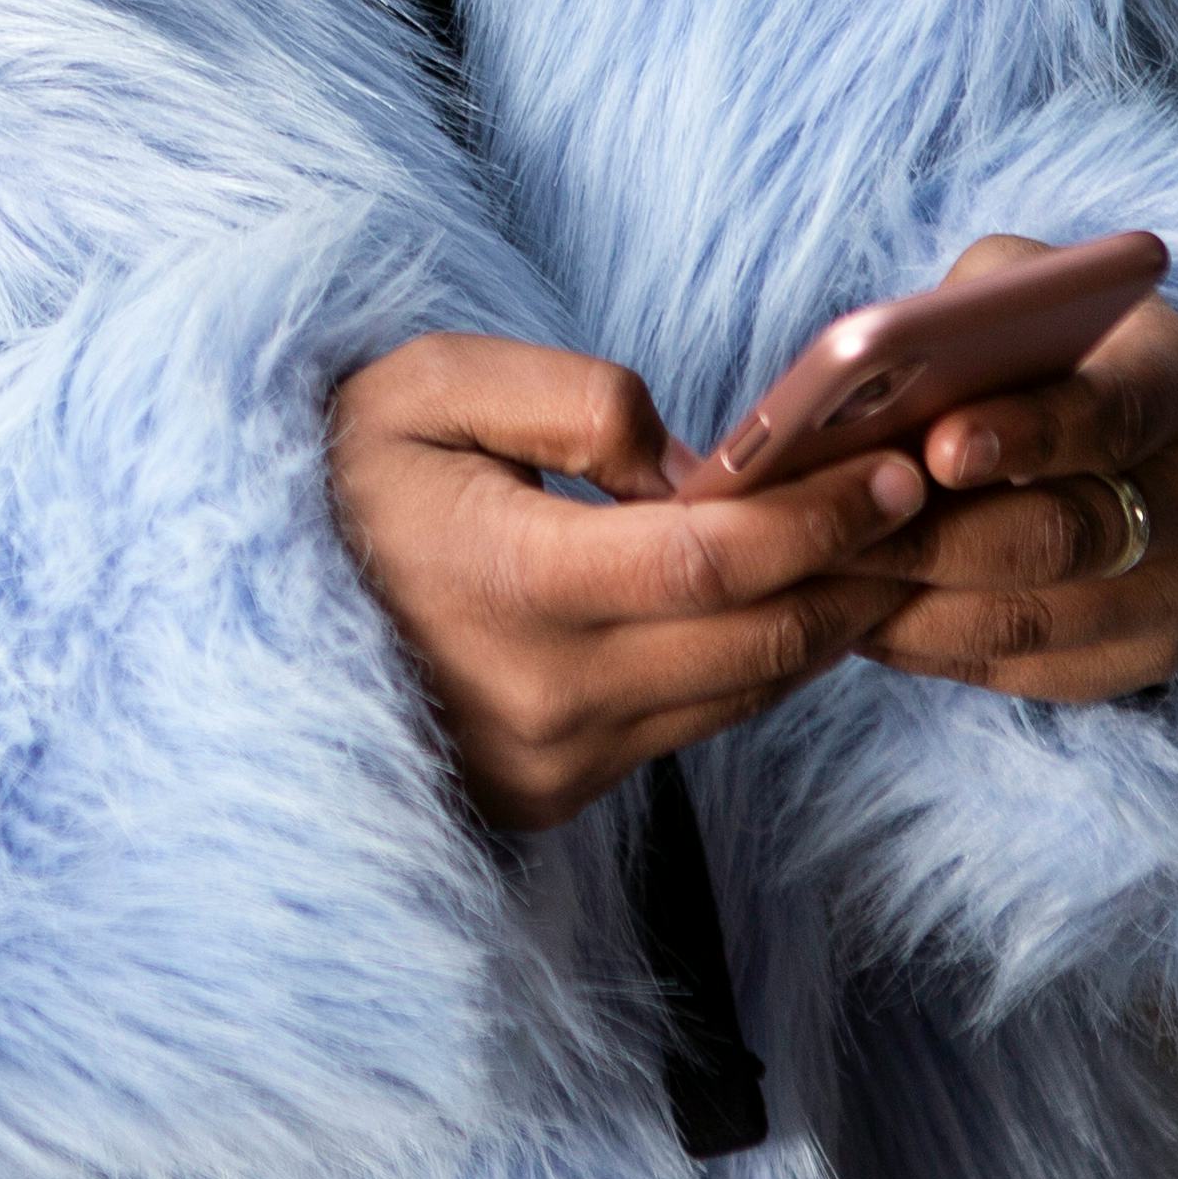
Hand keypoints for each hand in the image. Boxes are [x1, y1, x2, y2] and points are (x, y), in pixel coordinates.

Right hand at [323, 333, 930, 831]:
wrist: (241, 611)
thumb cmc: (343, 478)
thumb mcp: (426, 387)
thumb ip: (570, 399)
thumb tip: (691, 461)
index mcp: (509, 581)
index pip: (713, 559)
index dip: (821, 516)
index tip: (896, 468)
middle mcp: (545, 691)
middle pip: (759, 636)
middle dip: (863, 568)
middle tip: (936, 502)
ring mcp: (556, 756)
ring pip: (748, 689)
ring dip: (831, 619)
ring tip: (892, 546)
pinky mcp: (561, 791)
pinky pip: (701, 721)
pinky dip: (764, 657)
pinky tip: (799, 597)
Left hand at [809, 235, 1177, 702]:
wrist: (1094, 430)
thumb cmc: (1030, 348)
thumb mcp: (1007, 294)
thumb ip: (961, 316)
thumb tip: (871, 373)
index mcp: (1174, 380)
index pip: (1111, 413)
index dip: (1027, 433)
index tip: (940, 447)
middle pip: (1061, 535)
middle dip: (933, 537)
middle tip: (830, 532)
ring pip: (1029, 619)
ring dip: (908, 603)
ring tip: (815, 577)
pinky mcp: (1140, 657)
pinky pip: (1018, 671)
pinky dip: (924, 647)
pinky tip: (853, 615)